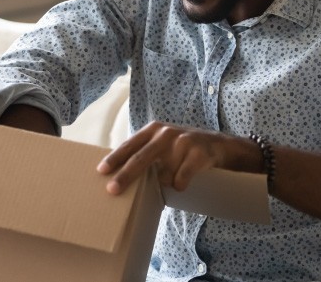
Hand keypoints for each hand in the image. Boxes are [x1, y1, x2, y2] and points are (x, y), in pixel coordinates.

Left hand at [96, 121, 247, 194]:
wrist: (219, 145)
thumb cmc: (183, 149)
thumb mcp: (162, 144)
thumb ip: (144, 153)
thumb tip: (118, 176)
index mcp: (153, 130)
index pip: (130, 145)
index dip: (115, 159)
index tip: (101, 171)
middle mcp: (166, 133)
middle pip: (141, 158)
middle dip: (125, 176)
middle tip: (112, 190)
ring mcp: (183, 142)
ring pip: (164, 175)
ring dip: (166, 182)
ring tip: (175, 176)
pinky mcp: (198, 154)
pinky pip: (181, 179)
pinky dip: (180, 185)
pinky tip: (184, 181)